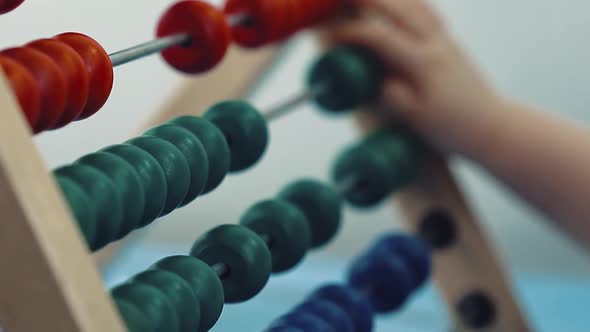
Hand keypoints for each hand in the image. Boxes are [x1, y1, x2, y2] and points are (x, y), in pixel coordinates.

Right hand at [321, 0, 503, 152]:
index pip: (380, 36)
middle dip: (367, 0)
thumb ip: (392, 96)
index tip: (332, 36)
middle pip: (398, 6)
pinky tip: (400, 3)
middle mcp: (436, 43)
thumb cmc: (453, 128)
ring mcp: (446, 40)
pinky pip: (428, 11)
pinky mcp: (451, 43)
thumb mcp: (416, 119)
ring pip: (415, 3)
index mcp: (423, 63)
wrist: (492, 127)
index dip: (352, 33)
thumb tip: (376, 79)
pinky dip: (409, 1)